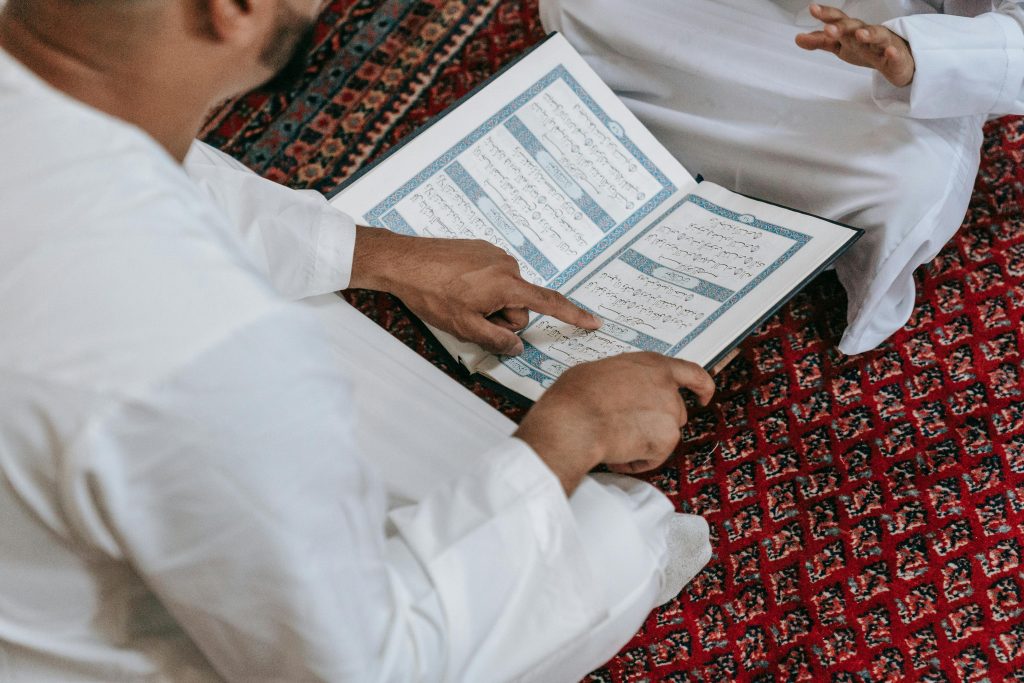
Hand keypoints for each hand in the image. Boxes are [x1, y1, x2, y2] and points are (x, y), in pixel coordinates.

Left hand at [348, 227, 599, 354]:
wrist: (403, 261)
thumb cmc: (431, 293)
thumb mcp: (464, 326)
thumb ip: (496, 340)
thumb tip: (518, 347)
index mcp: (507, 285)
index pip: (549, 303)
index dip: (573, 316)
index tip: (594, 322)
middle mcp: (507, 265)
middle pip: (520, 306)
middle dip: (501, 318)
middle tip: (470, 318)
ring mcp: (494, 255)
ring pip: (504, 293)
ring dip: (489, 304)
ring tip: (458, 301)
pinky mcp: (481, 249)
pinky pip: (492, 277)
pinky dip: (480, 288)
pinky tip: (456, 287)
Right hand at [514, 353, 715, 492]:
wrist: (573, 422)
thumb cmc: (575, 396)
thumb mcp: (601, 371)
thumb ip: (623, 378)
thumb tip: (617, 388)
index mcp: (652, 365)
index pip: (692, 373)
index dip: (702, 386)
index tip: (704, 395)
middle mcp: (666, 387)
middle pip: (675, 412)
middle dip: (656, 424)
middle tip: (628, 429)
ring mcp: (669, 414)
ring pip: (663, 437)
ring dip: (643, 442)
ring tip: (612, 440)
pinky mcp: (666, 441)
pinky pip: (653, 457)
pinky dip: (635, 461)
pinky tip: (615, 454)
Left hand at [795, 4, 914, 86]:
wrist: (895, 61)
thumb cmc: (866, 48)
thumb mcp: (840, 46)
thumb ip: (821, 41)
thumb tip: (798, 38)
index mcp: (852, 30)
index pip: (838, 20)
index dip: (826, 15)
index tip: (813, 9)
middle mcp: (867, 33)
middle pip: (855, 27)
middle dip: (842, 27)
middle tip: (829, 28)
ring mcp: (883, 43)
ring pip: (877, 36)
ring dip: (869, 34)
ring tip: (860, 35)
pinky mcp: (896, 57)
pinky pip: (895, 54)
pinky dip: (892, 52)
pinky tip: (890, 51)